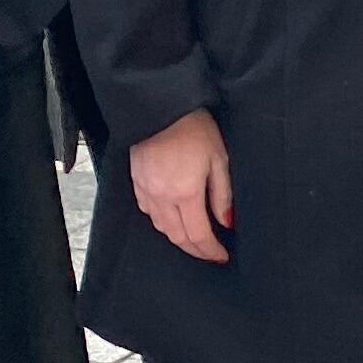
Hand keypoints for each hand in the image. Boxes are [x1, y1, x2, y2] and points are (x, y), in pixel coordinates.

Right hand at [130, 112, 233, 264]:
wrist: (161, 106)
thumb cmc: (194, 129)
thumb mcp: (219, 160)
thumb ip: (222, 195)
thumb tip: (226, 222)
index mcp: (184, 193)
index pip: (198, 235)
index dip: (210, 250)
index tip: (221, 256)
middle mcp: (161, 197)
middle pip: (177, 237)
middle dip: (196, 250)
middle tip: (211, 253)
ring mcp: (145, 190)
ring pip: (161, 227)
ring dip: (179, 238)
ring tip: (196, 239)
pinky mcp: (135, 181)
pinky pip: (148, 212)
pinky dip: (163, 222)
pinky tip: (174, 219)